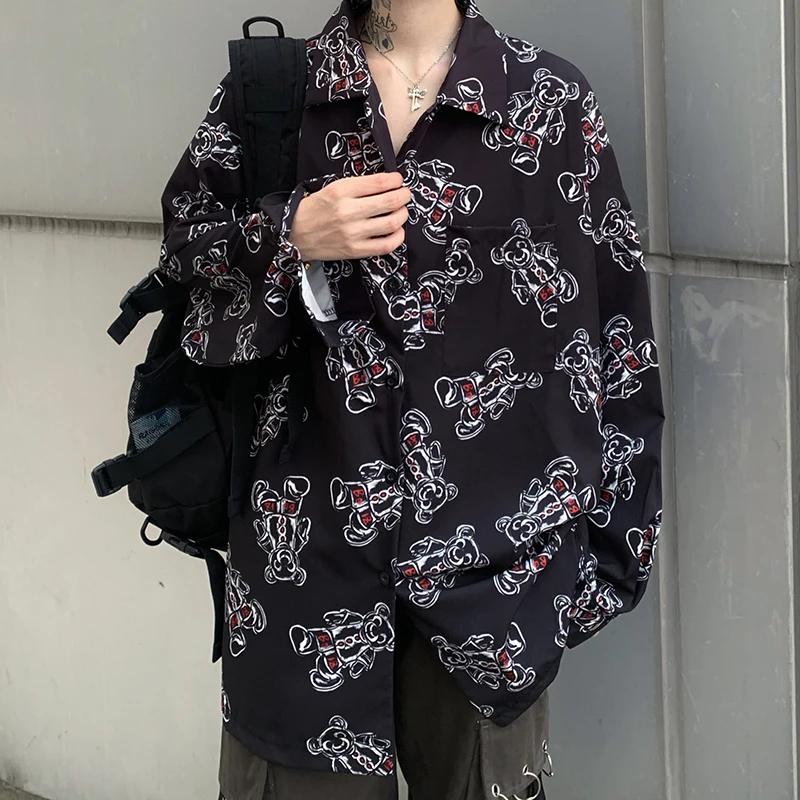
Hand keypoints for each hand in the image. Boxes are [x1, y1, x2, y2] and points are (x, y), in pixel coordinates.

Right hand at [288, 172, 411, 261]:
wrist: (295, 235)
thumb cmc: (314, 210)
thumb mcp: (332, 189)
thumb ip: (357, 186)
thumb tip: (386, 184)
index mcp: (341, 191)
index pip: (379, 182)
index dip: (395, 180)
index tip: (398, 180)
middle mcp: (348, 211)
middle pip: (390, 201)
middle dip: (404, 196)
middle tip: (405, 195)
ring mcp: (353, 233)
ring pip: (392, 222)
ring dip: (403, 214)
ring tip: (401, 211)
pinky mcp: (355, 250)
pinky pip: (386, 245)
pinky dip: (398, 237)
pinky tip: (397, 231)